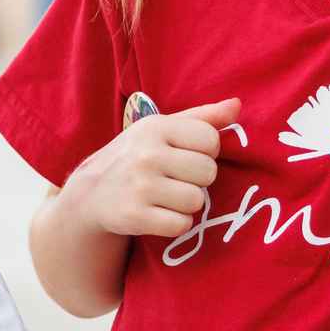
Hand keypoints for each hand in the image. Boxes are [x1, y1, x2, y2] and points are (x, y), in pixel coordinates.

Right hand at [65, 97, 239, 239]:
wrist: (92, 192)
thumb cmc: (137, 155)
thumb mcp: (163, 129)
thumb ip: (203, 117)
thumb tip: (237, 105)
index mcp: (156, 127)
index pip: (211, 139)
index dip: (205, 151)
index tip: (186, 155)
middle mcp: (146, 154)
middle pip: (208, 172)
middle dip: (197, 179)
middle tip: (175, 178)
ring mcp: (139, 186)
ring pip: (196, 200)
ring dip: (187, 203)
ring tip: (166, 196)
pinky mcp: (135, 216)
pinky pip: (181, 225)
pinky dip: (175, 223)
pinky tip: (159, 213)